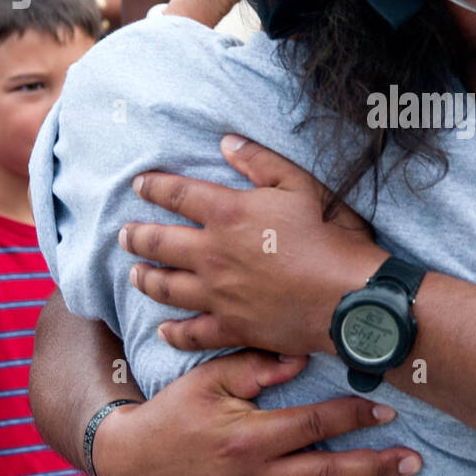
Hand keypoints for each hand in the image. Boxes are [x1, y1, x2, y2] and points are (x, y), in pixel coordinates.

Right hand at [93, 349, 420, 475]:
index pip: (315, 424)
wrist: (131, 463)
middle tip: (414, 463)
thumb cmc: (174, 413)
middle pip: (328, 473)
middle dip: (376, 468)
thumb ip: (256, 365)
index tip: (388, 411)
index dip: (354, 416)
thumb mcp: (209, 379)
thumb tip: (303, 356)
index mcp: (251, 436)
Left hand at [122, 135, 385, 354]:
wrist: (349, 297)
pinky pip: (192, 332)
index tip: (140, 185)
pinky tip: (164, 330)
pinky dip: (174, 332)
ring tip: (135, 274)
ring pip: (166, 287)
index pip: (177, 194)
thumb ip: (260, 162)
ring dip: (145, 279)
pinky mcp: (232, 327)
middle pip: (159, 243)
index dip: (154, 187)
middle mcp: (213, 254)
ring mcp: (218, 294)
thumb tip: (226, 142)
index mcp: (228, 213)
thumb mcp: (301, 185)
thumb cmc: (331, 237)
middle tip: (125, 234)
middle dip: (137, 237)